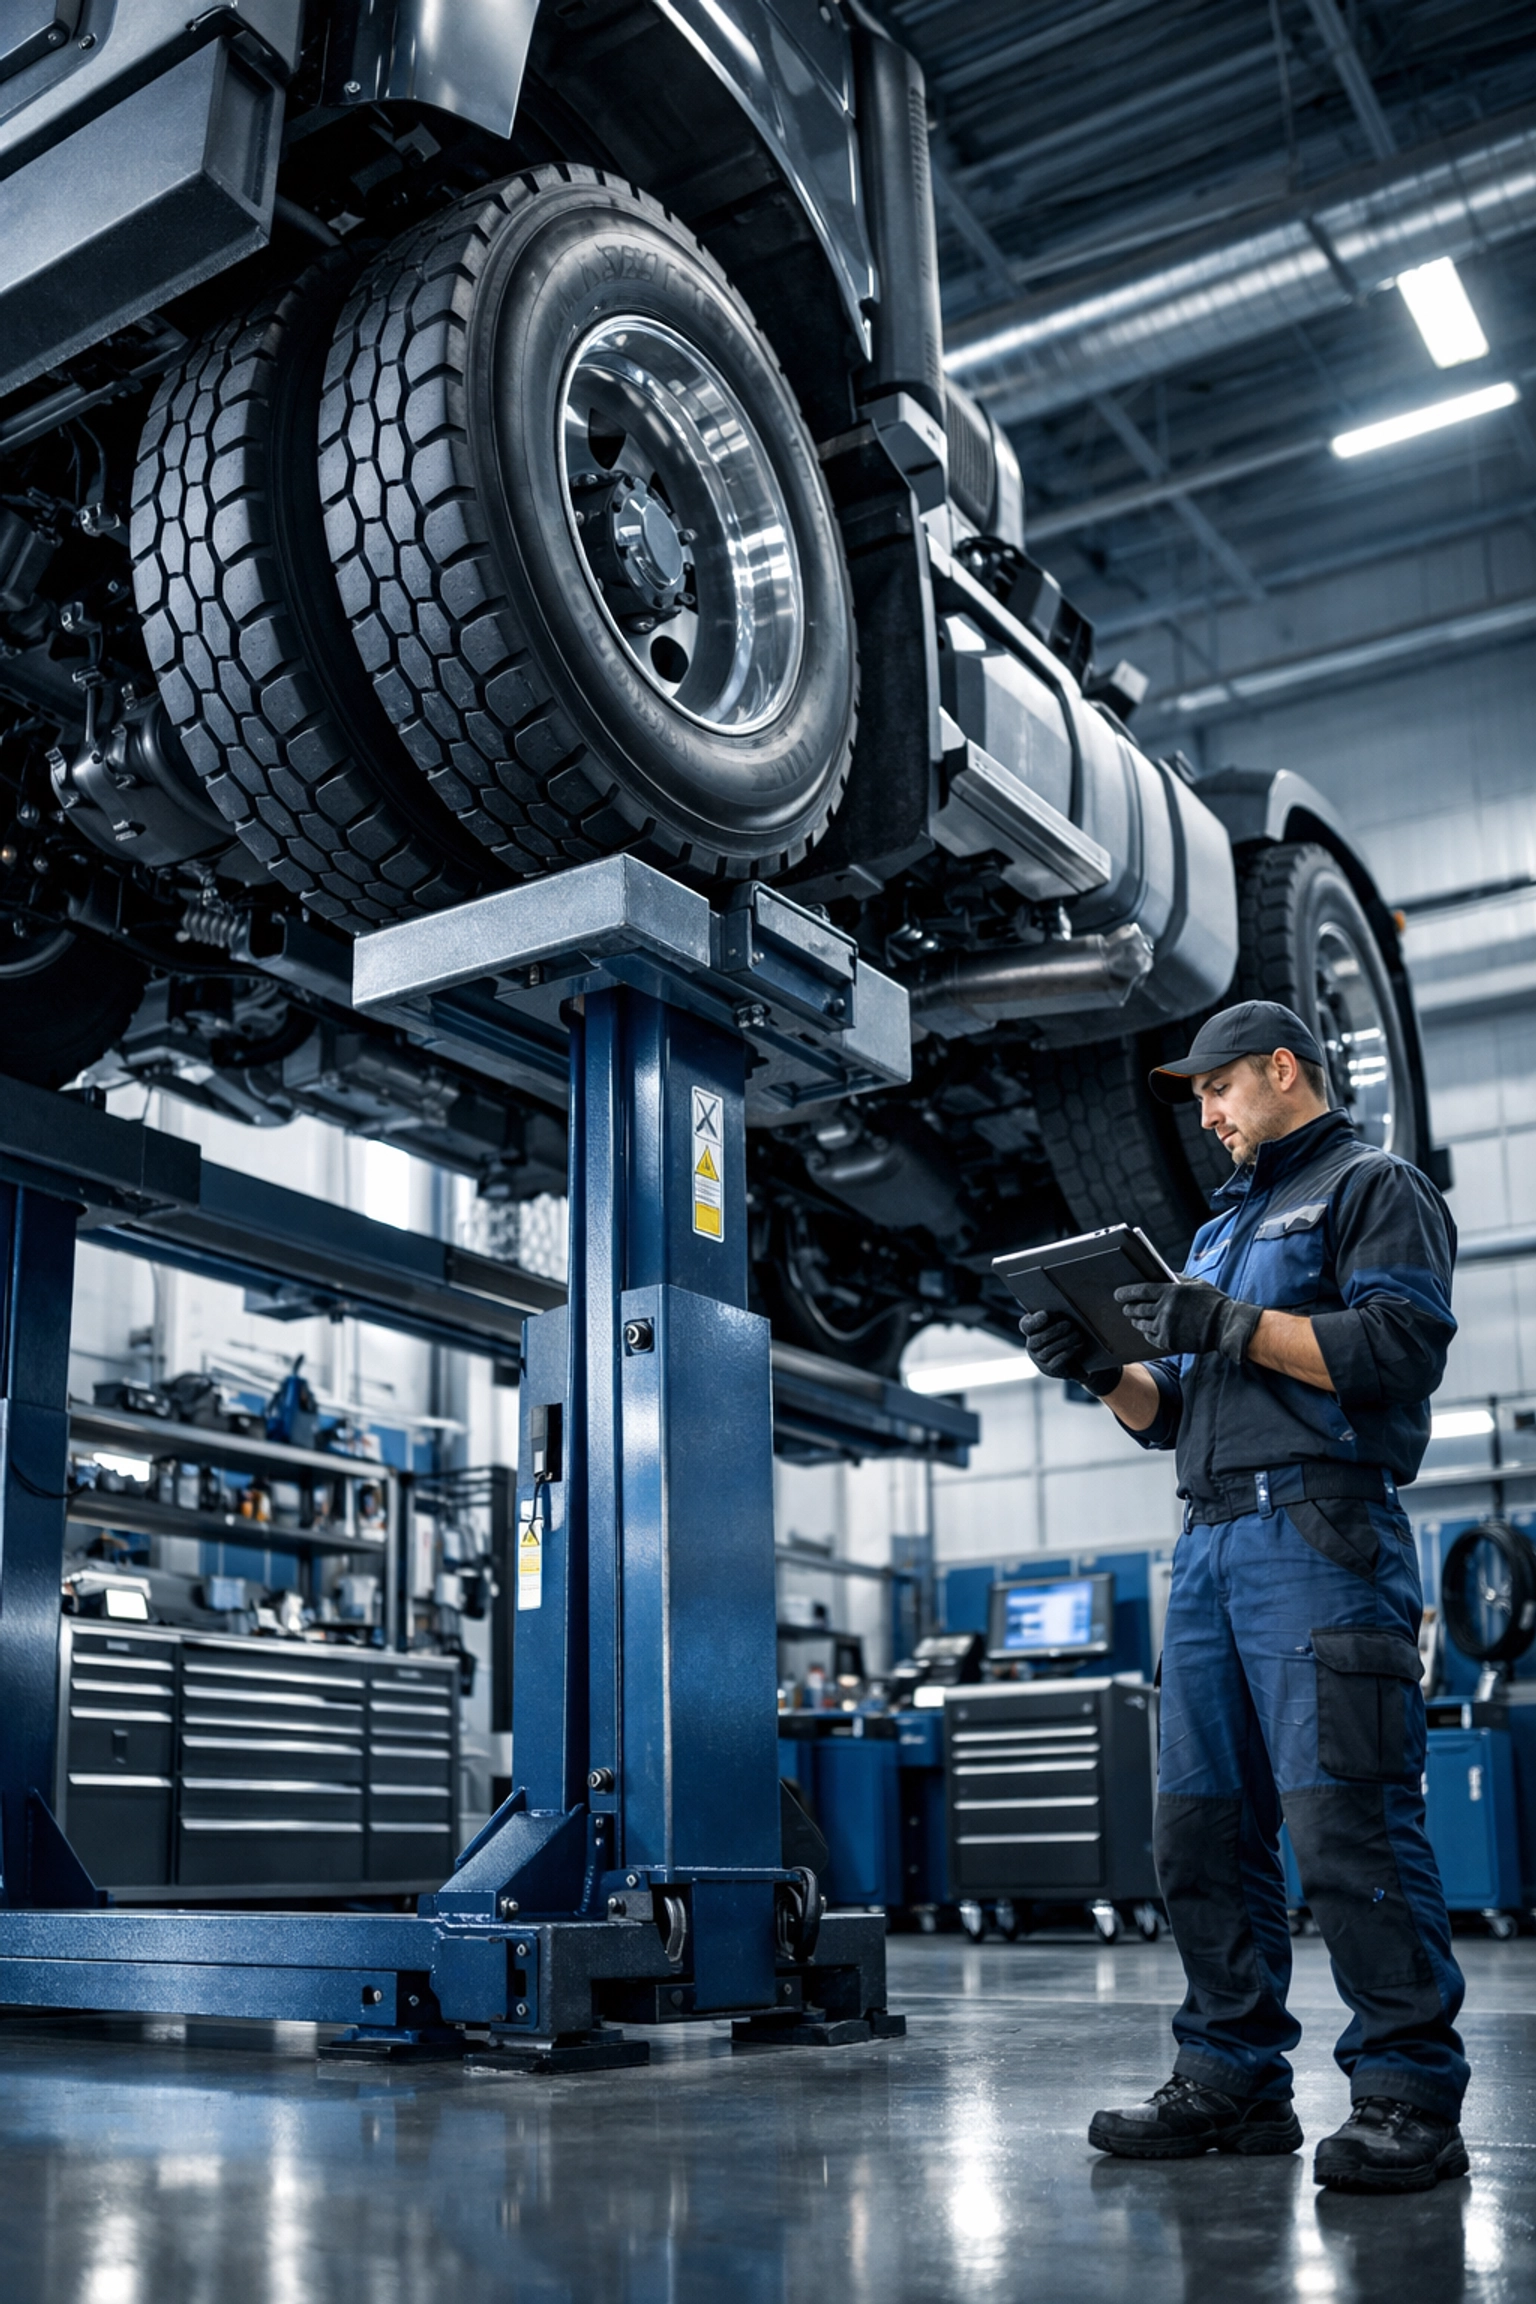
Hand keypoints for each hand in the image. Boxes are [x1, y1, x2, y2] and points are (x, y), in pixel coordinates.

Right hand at [1018, 1309, 1120, 1396]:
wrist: (1073, 1356)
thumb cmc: (1064, 1331)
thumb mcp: (1058, 1320)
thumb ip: (1056, 1315)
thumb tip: (1061, 1310)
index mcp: (1030, 1329)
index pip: (1026, 1326)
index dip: (1035, 1321)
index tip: (1046, 1314)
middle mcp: (1031, 1345)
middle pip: (1037, 1339)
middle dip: (1054, 1331)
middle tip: (1069, 1324)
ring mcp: (1038, 1358)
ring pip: (1047, 1351)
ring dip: (1063, 1342)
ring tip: (1077, 1335)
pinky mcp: (1049, 1369)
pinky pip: (1055, 1362)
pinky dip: (1066, 1354)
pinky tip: (1075, 1348)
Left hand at [1113, 1277, 1261, 1363]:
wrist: (1225, 1325)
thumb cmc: (1213, 1302)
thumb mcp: (1195, 1284)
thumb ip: (1176, 1279)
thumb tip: (1161, 1274)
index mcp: (1170, 1291)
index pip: (1140, 1291)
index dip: (1126, 1293)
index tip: (1118, 1295)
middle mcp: (1165, 1309)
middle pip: (1138, 1309)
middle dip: (1129, 1308)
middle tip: (1126, 1308)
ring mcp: (1166, 1326)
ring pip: (1142, 1324)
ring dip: (1136, 1321)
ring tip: (1135, 1319)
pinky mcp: (1170, 1341)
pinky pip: (1151, 1337)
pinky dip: (1147, 1333)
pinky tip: (1147, 1330)